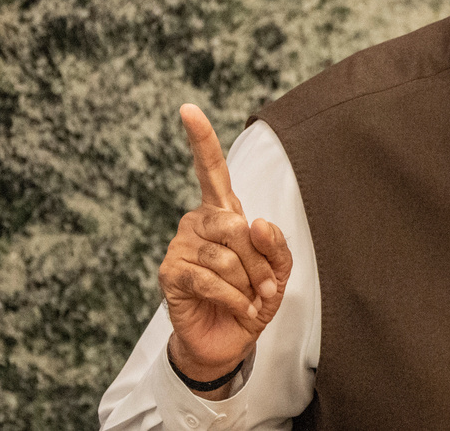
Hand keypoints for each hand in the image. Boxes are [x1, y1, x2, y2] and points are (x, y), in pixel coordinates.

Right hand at [158, 104, 292, 395]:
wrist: (229, 340)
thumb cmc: (253, 298)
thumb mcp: (279, 271)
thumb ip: (276, 245)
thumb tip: (257, 222)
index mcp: (223, 212)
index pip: (211, 169)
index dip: (201, 139)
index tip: (188, 109)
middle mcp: (197, 222)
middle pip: (235, 226)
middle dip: (259, 263)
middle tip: (265, 288)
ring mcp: (180, 246)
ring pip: (225, 257)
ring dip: (248, 285)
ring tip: (250, 300)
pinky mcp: (170, 274)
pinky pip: (210, 280)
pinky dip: (233, 299)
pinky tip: (236, 308)